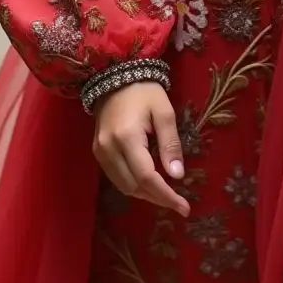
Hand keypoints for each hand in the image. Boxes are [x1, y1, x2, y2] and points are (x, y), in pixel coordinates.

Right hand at [92, 82, 189, 216]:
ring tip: (165, 194)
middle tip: (178, 202)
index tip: (184, 208)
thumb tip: (177, 176)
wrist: (115, 75)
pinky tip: (148, 182)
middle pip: (134, 186)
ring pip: (123, 186)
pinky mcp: (97, 151)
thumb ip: (170, 144)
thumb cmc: (144, 91)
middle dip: (157, 198)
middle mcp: (109, 148)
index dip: (165, 195)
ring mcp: (100, 151)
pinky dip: (133, 185)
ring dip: (145, 194)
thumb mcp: (164, 112)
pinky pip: (116, 177)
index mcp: (127, 137)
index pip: (146, 177)